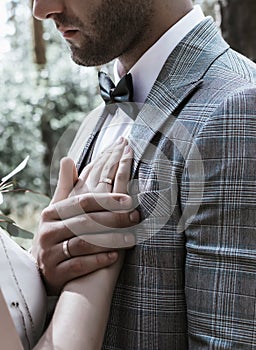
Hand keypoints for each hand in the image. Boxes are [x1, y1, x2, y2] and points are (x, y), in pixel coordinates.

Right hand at [32, 138, 138, 294]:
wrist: (41, 270)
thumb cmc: (57, 234)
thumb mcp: (58, 210)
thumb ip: (66, 186)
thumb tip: (68, 159)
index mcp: (51, 213)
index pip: (82, 202)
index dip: (107, 200)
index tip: (129, 200)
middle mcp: (48, 231)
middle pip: (85, 221)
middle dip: (114, 219)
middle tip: (135, 218)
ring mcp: (49, 253)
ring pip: (83, 243)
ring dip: (109, 240)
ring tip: (131, 238)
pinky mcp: (54, 273)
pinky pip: (77, 265)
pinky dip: (96, 261)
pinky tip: (114, 257)